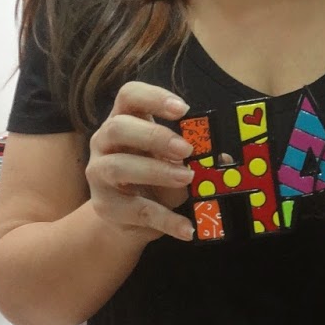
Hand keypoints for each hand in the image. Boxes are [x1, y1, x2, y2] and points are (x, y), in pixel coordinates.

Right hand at [85, 81, 194, 242]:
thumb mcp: (175, 162)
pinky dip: (165, 219)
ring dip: (156, 171)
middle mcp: (105, 142)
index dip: (154, 97)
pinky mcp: (105, 205)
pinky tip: (186, 228)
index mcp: (124, 120)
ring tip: (186, 178)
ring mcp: (99, 173)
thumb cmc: (155, 179)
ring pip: (118, 166)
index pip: (129, 96)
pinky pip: (135, 210)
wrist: (129, 219)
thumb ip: (195, 155)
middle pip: (118, 127)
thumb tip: (226, 158)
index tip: (183, 109)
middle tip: (186, 149)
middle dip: (154, 136)